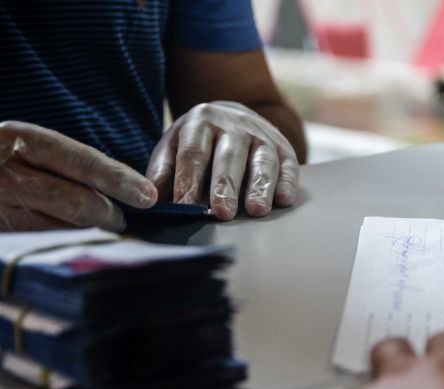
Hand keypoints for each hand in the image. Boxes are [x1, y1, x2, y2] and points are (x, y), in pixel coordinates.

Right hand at [0, 121, 157, 231]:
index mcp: (17, 138)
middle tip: (121, 220)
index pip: (81, 161)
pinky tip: (76, 246)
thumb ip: (65, 164)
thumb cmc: (1, 165)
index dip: (119, 179)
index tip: (149, 196)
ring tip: (101, 233)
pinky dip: (64, 247)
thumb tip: (125, 190)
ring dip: (89, 235)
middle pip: (76, 201)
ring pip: (61, 229)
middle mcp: (4, 172)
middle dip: (108, 215)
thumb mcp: (24, 149)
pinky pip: (41, 246)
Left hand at [146, 101, 298, 220]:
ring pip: (262, 161)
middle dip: (225, 186)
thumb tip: (150, 200)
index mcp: (201, 122)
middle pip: (229, 157)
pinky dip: (287, 183)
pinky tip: (284, 200)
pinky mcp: (285, 149)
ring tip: (256, 211)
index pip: (194, 153)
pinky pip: (289, 166)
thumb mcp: (175, 146)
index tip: (185, 207)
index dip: (189, 181)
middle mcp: (234, 125)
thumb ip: (163, 171)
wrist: (237, 117)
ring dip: (260, 187)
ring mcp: (263, 136)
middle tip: (222, 212)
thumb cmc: (201, 142)